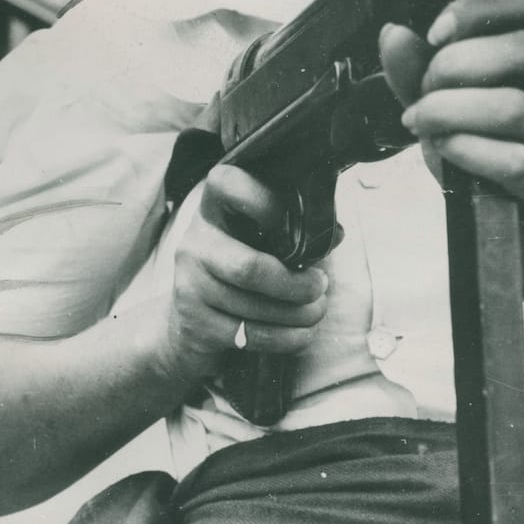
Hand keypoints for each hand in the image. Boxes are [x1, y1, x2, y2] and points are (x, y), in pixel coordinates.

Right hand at [157, 164, 329, 396]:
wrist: (190, 320)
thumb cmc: (241, 266)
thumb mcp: (261, 238)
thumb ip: (293, 229)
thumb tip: (333, 234)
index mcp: (213, 208)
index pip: (229, 184)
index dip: (268, 202)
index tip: (299, 226)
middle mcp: (195, 243)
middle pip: (250, 268)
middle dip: (297, 284)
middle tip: (321, 286)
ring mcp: (189, 285)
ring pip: (255, 307)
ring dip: (300, 314)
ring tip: (317, 310)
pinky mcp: (195, 325)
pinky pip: (250, 336)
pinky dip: (288, 338)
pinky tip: (302, 333)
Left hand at [378, 0, 523, 266]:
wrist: (505, 216)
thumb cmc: (479, 146)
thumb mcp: (440, 99)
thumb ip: (415, 67)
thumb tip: (393, 33)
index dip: (485, 4)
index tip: (436, 31)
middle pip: (523, 50)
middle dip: (456, 65)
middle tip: (424, 89)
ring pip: (512, 106)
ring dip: (452, 110)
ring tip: (422, 121)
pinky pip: (512, 159)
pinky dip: (466, 149)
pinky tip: (444, 148)